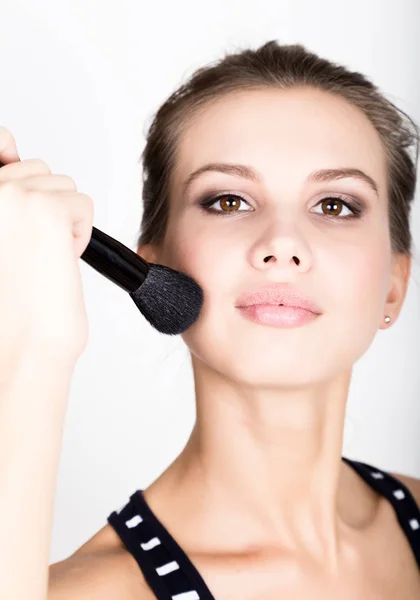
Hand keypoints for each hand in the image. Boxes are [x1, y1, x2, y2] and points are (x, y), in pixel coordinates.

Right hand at [0, 126, 93, 366]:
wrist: (16, 348)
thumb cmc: (5, 310)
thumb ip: (5, 208)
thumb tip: (11, 157)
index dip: (8, 154)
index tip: (13, 162)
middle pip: (35, 170)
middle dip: (45, 205)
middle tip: (33, 249)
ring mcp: (10, 194)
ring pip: (63, 187)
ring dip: (64, 222)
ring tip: (42, 259)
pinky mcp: (45, 207)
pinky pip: (82, 206)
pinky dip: (80, 234)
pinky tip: (58, 262)